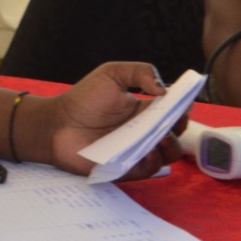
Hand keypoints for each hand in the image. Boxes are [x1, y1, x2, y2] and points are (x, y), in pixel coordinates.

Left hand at [44, 62, 185, 180]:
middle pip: (176, 132)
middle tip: (173, 120)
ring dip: (171, 145)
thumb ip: (140, 71)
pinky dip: (154, 161)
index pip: (173, 109)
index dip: (182, 106)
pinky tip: (148, 151)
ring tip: (161, 136)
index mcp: (144, 108)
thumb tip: (165, 89)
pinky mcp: (127, 168)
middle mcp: (144, 130)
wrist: (57, 124)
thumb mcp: (112, 73)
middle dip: (180, 126)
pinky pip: (149, 169)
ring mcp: (137, 150)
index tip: (183, 101)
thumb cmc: (83, 98)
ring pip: (168, 153)